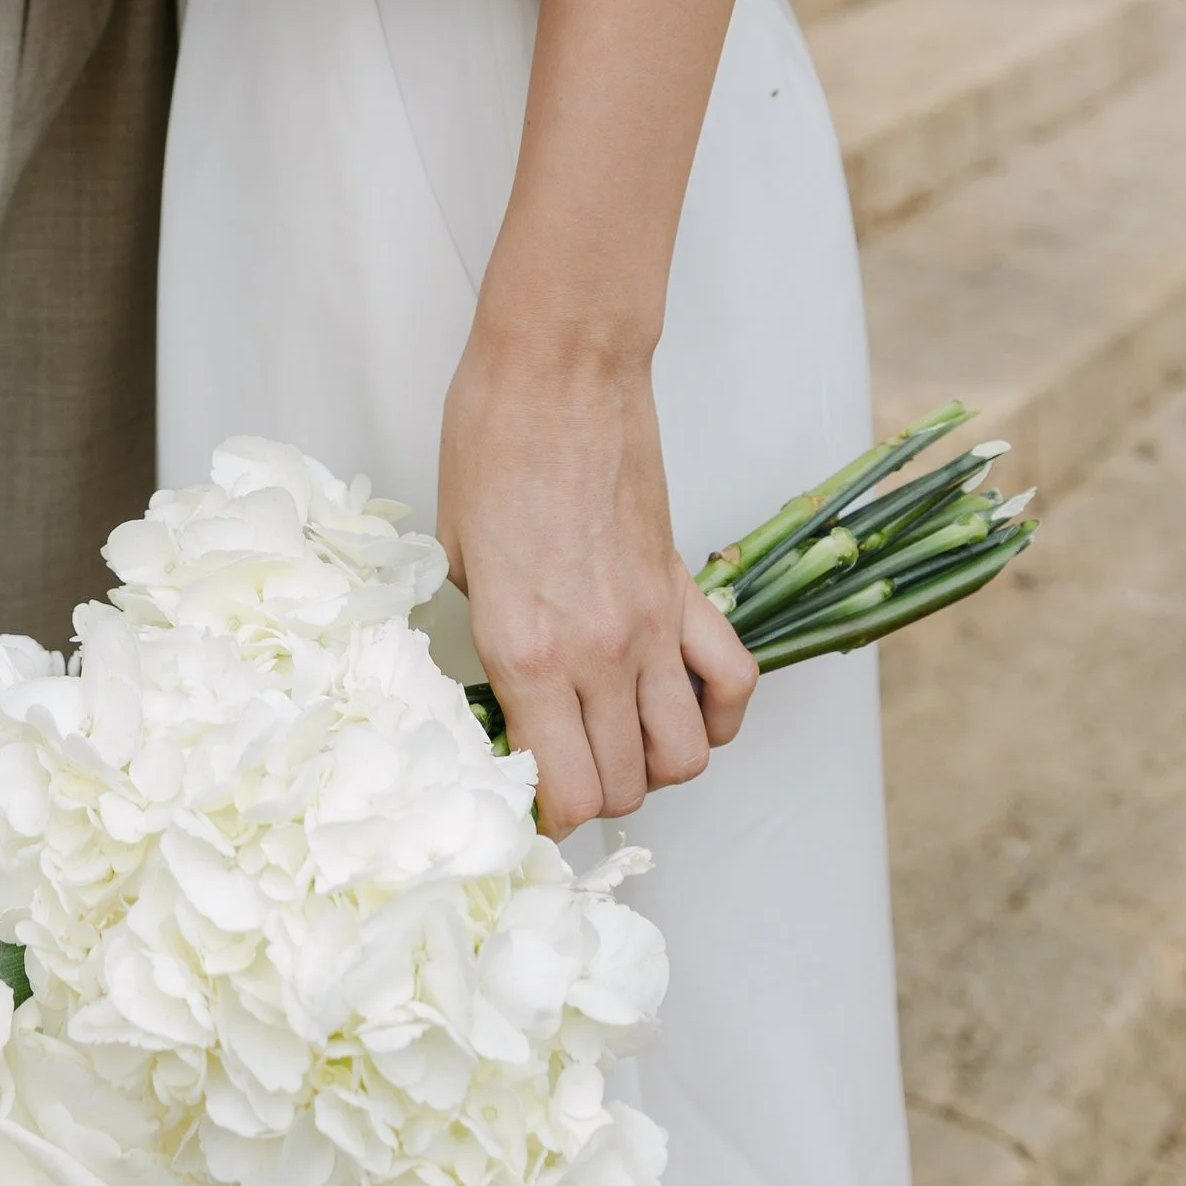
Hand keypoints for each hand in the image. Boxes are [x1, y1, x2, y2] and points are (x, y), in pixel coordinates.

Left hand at [440, 319, 755, 833]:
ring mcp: (653, 626)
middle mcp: (599, 654)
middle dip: (591, 797)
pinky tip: (680, 703)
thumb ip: (483, 631)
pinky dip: (717, 714)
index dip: (544, 819)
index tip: (523, 804)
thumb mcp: (453, 552)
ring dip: (652, 765)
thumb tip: (499, 683)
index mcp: (526, 652)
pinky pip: (733, 684)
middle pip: (624, 786)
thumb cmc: (489, 441)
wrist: (558, 365)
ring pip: (686, 755)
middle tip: (559, 768)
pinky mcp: (686, 589)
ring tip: (615, 738)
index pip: (563, 792)